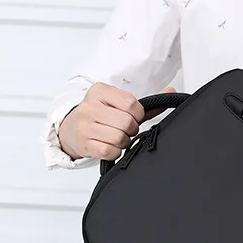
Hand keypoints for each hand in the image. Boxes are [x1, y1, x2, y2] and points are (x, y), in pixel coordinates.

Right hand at [58, 83, 175, 161]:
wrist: (70, 129)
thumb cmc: (100, 115)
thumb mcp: (119, 104)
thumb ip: (146, 102)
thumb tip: (171, 91)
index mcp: (99, 91)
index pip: (131, 103)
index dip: (138, 114)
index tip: (134, 116)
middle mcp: (89, 107)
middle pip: (127, 122)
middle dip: (132, 129)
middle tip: (126, 129)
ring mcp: (84, 126)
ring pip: (120, 138)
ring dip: (124, 141)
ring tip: (117, 136)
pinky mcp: (84, 144)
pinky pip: (110, 151)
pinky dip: (116, 151)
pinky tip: (110, 145)